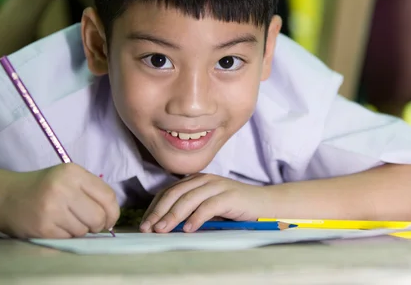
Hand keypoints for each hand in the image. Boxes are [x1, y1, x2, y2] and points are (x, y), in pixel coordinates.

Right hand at [0, 164, 119, 238]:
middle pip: (98, 216)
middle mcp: (63, 188)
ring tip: (66, 222)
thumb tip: (111, 216)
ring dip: (80, 230)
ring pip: (84, 230)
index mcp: (73, 172)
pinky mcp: (42, 227)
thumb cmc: (42, 187)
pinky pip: (68, 238)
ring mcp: (52, 208)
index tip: (109, 219)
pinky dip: (66, 236)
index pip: (108, 196)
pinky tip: (56, 226)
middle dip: (98, 225)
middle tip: (89, 224)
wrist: (4, 196)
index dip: (113, 212)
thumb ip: (90, 191)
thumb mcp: (67, 178)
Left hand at [140, 174, 272, 232]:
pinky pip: (208, 206)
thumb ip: (190, 211)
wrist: (264, 204)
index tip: (145, 224)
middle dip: (159, 212)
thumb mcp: (208, 207)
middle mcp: (205, 180)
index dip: (155, 207)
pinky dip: (196, 218)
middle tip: (148, 228)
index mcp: (197, 181)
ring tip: (162, 230)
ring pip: (188, 199)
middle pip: (175, 194)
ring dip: (172, 216)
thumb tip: (165, 225)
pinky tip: (187, 229)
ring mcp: (217, 186)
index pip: (169, 191)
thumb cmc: (235, 209)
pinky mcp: (229, 196)